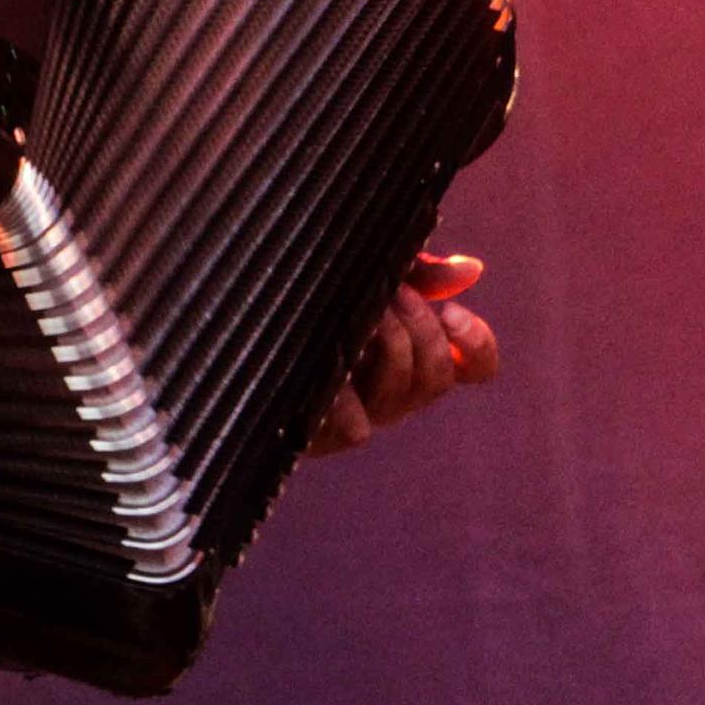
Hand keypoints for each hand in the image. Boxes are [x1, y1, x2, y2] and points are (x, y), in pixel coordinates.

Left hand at [307, 252, 501, 455]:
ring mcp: (358, 414)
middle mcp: (391, 390)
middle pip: (438, 374)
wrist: (227, 317)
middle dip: (421, 326)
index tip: (452, 310)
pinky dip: (346, 392)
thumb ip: (417, 271)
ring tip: (359, 314)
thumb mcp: (364, 272)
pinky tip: (330, 361)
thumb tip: (472, 270)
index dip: (477, 344)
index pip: (474, 366)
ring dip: (388, 342)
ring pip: (402, 391)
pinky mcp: (320, 434)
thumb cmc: (304, 290)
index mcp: (409, 353)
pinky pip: (356, 425)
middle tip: (392, 292)